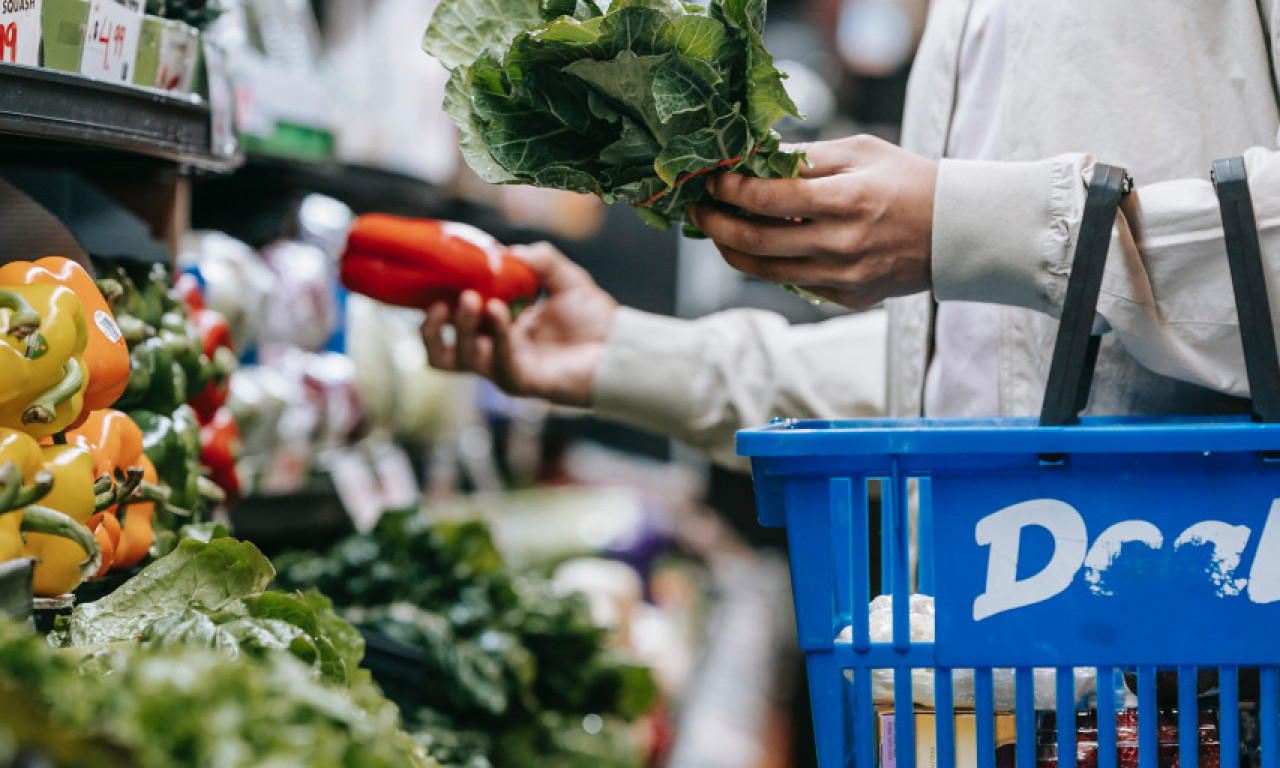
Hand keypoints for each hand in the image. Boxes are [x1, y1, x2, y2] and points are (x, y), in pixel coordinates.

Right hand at [421, 242, 617, 406]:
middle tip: (440, 299)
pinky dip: (495, 335)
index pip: (453, 320)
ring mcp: (505, 369)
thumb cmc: (594, 319)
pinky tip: (498, 311)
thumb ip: (539, 259)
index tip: (432, 279)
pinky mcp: (520, 382)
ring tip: (471, 299)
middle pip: (444, 349)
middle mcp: (495, 350)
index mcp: (498, 327)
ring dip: (461, 328)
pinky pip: (497, 362)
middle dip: (434, 325)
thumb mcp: (565, 278)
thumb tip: (508, 251)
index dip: (437, 302)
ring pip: (461, 359)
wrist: (620, 346)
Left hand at [690, 134, 937, 308]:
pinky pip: (797, 286)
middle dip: (717, 226)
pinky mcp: (851, 297)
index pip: (771, 197)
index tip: (712, 179)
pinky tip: (759, 250)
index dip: (732, 189)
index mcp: (847, 200)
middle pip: (759, 242)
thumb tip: (756, 157)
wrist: (958, 230)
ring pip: (770, 273)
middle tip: (698, 212)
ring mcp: (847, 276)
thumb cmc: (908, 181)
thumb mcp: (862, 152)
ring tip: (717, 235)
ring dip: (734, 254)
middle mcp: (844, 243)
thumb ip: (808, 156)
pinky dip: (771, 268)